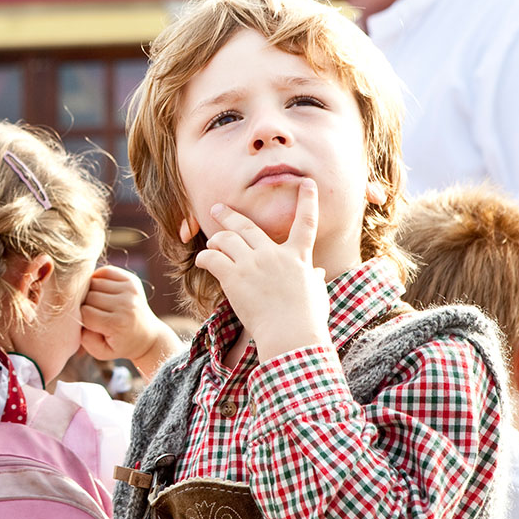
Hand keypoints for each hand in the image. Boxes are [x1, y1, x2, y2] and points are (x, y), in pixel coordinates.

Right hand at [80, 264, 183, 379]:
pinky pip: (106, 271)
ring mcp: (130, 290)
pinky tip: (101, 291)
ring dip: (90, 292)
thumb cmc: (119, 345)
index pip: (85, 313)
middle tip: (91, 315)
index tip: (86, 325)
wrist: (146, 336)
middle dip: (84, 305)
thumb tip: (76, 315)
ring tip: (96, 304)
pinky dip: (98, 278)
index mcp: (117, 323)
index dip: (80, 319)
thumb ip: (84, 338)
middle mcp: (126, 304)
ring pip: (94, 282)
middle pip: (88, 296)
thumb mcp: (100, 352)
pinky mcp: (132, 280)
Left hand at [195, 178, 330, 361]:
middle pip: (247, 226)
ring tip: (210, 241)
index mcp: (298, 257)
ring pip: (227, 238)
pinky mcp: (235, 277)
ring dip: (216, 238)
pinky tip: (201, 261)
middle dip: (230, 215)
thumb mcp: (316, 294)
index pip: (306, 222)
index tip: (307, 183)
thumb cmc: (307, 320)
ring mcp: (253, 263)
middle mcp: (274, 254)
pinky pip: (214, 258)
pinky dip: (205, 257)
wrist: (291, 334)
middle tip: (217, 208)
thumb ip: (313, 279)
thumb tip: (317, 273)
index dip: (307, 201)